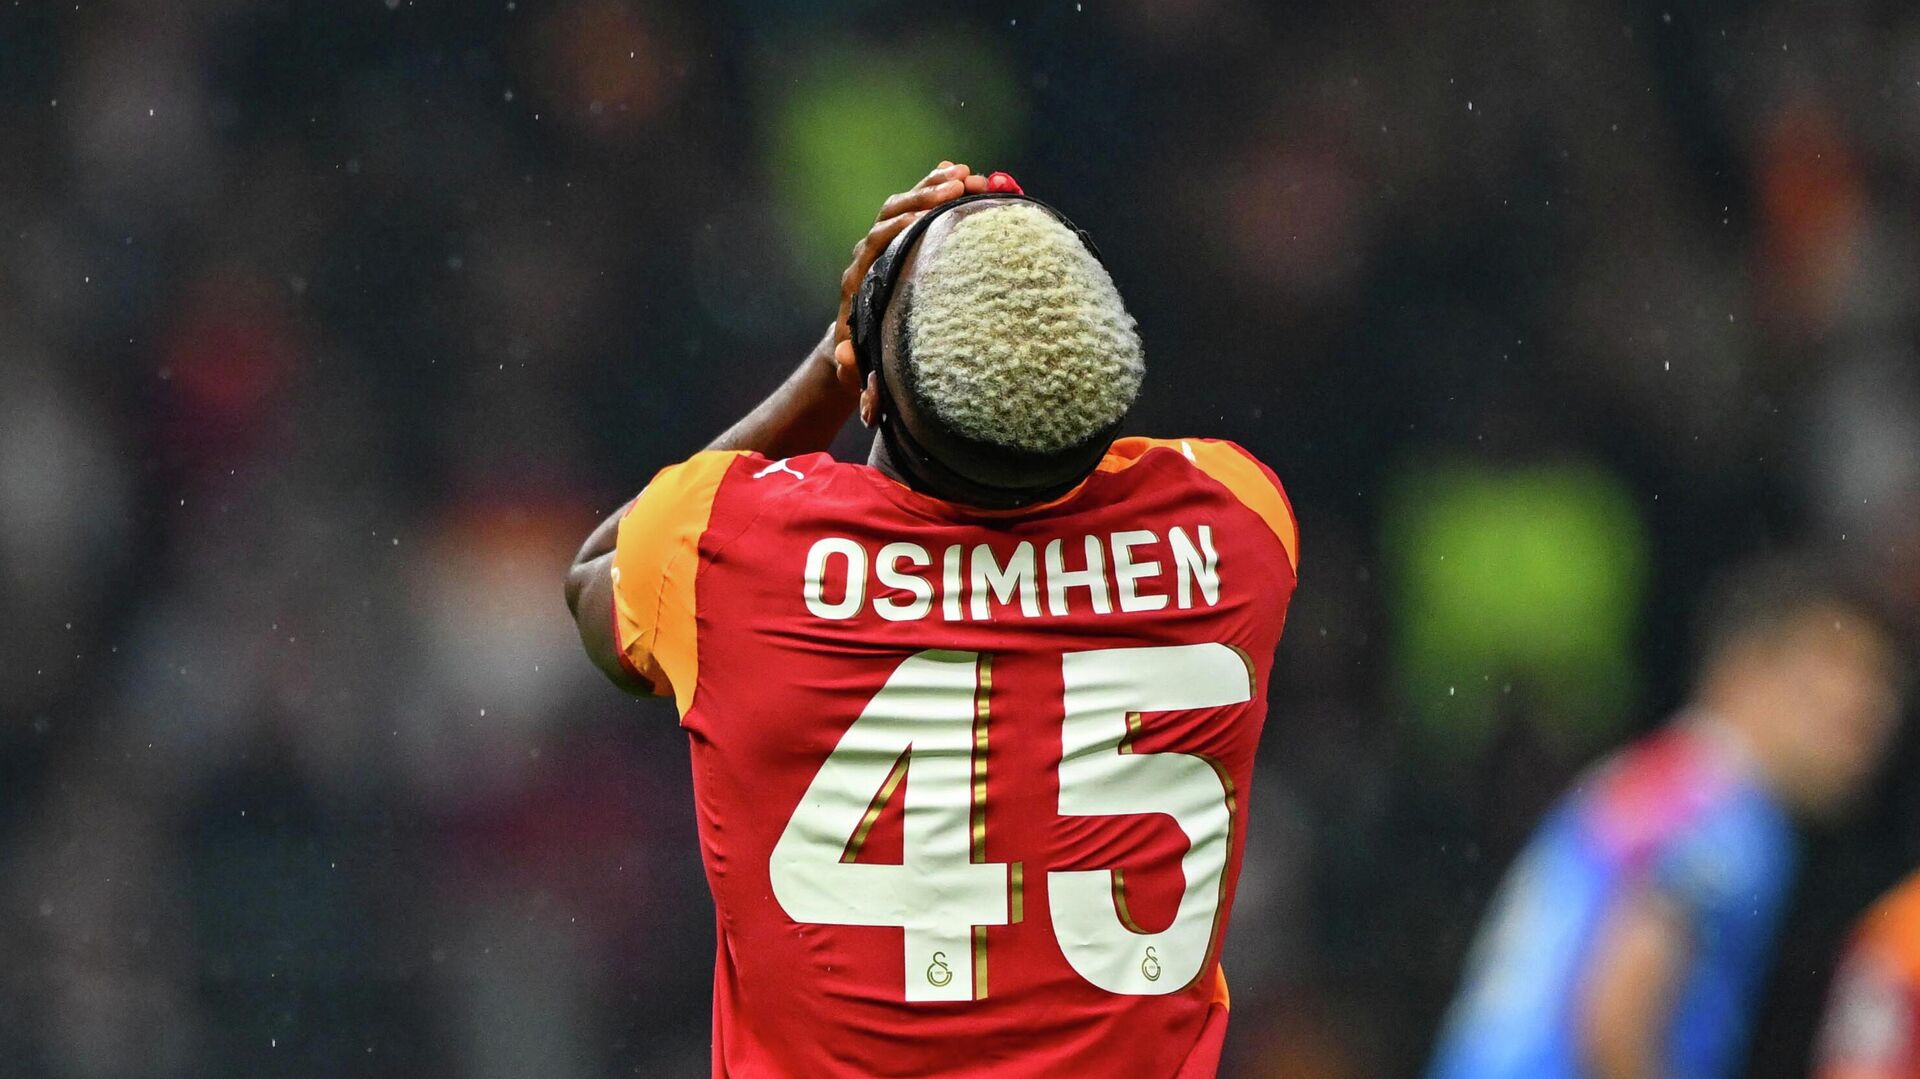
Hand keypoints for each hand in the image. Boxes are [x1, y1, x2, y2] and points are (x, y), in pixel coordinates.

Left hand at [829, 162, 991, 390]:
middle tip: (957, 187)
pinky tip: (962, 172)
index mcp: (858, 278)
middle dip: (923, 197)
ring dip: (934, 186)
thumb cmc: (861, 356)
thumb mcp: (856, 366)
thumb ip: (852, 366)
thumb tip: (846, 357)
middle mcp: (869, 253)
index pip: (874, 242)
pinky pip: (917, 206)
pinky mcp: (900, 237)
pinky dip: (936, 187)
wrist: (854, 340)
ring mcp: (885, 241)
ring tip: (969, 175)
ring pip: (906, 203)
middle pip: (891, 213)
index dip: (896, 228)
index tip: (922, 218)